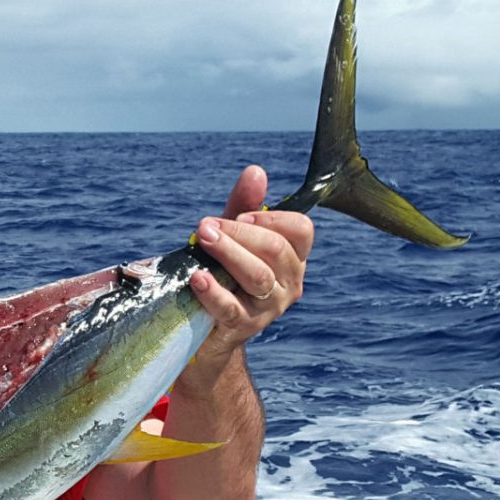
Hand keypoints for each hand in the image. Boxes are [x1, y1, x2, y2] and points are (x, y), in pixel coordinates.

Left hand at [189, 165, 313, 358]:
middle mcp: (288, 283)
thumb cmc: (223, 274)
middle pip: (276, 250)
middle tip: (206, 225)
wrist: (207, 328)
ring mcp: (268, 308)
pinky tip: (198, 278)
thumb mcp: (233, 238)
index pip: (301, 230)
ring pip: (258, 276)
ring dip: (228, 254)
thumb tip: (256, 172)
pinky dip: (214, 291)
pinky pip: (232, 308)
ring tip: (203, 239)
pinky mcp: (243, 327)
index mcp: (292, 258)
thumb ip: (244, 206)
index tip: (242, 215)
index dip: (272, 218)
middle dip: (240, 233)